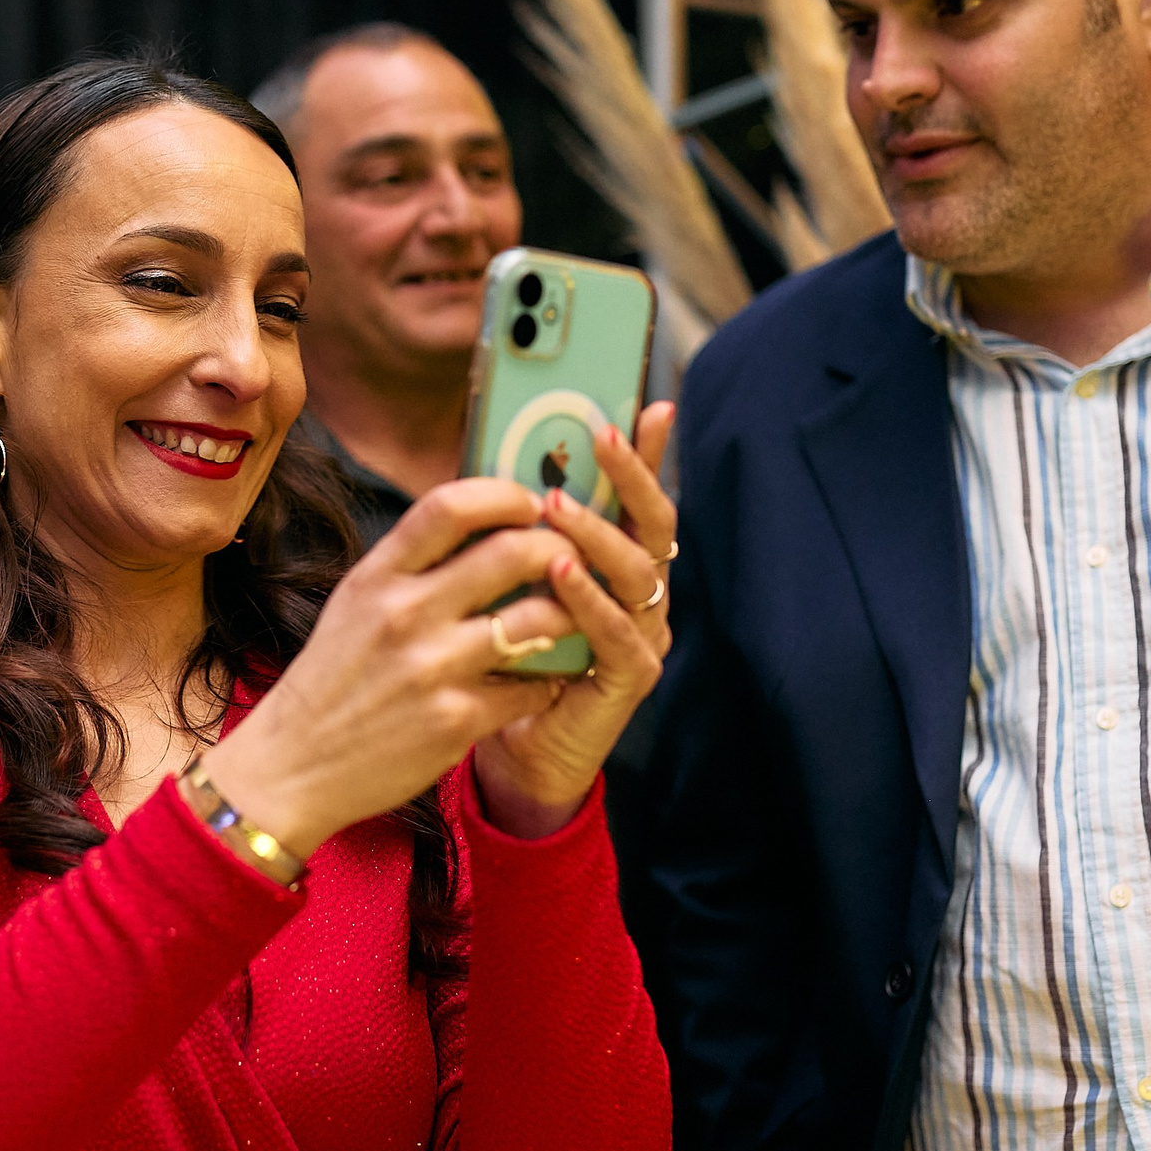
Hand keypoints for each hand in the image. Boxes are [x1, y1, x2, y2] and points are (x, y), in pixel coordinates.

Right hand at [198, 476, 580, 864]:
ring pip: (538, 620)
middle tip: (572, 558)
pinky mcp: (456, 720)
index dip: (504, 494)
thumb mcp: (355, 602)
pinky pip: (532, 687)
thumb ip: (410, 564)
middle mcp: (405, 614)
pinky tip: (542, 680)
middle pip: (511, 552)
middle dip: (557, 548)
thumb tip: (477, 520)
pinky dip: (547, 681)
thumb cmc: (332, 679)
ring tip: (567, 618)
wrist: (292, 765)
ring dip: (567, 615)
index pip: (450, 506)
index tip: (530, 505)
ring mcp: (433, 668)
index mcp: (377, 576)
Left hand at [470, 401, 676, 837]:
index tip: (647, 405)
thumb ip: (516, 531)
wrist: (514, 746)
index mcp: (618, 563)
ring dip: (598, 534)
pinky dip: (591, 602)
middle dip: (631, 476)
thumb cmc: (508, 655)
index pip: (636, 497)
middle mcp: (643, 592)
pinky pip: (618, 633)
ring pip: (637, 573)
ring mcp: (644, 633)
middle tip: (601, 437)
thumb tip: (497, 457)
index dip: (645, 453)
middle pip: (653, 524)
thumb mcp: (507, 581)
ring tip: (560, 507)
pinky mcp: (631, 678)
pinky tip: (563, 574)